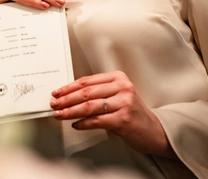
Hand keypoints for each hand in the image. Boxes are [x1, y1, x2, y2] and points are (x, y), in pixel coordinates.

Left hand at [50, 71, 175, 158]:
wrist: (153, 130)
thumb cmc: (131, 112)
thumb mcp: (117, 95)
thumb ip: (98, 92)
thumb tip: (69, 95)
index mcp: (118, 78)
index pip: (87, 81)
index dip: (69, 87)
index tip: (57, 92)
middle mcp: (122, 88)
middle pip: (86, 93)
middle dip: (66, 99)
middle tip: (54, 104)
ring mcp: (123, 103)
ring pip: (89, 106)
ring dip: (70, 111)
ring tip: (59, 114)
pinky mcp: (123, 119)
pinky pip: (96, 120)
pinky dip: (83, 123)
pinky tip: (75, 124)